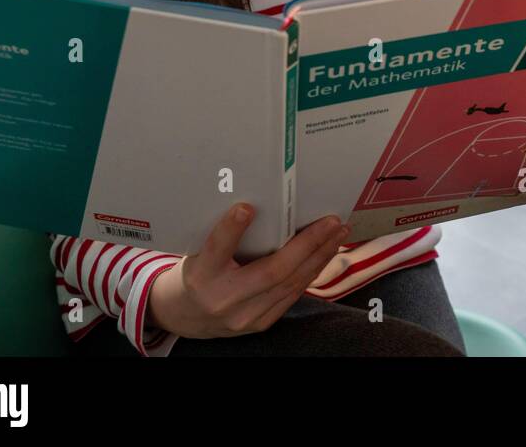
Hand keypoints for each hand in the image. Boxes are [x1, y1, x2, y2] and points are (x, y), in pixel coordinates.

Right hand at [147, 204, 348, 338]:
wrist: (187, 317)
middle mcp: (223, 299)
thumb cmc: (199, 274)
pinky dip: (312, 271)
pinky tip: (325, 253)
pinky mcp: (260, 323)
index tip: (246, 207)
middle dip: (307, 244)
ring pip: (290, 284)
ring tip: (338, 233)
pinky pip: (292, 294)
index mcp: (201, 275)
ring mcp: (244, 316)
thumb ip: (225, 235)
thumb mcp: (200, 252)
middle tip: (331, 221)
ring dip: (319, 256)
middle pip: (271, 272)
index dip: (231, 229)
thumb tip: (258, 202)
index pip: (216, 249)